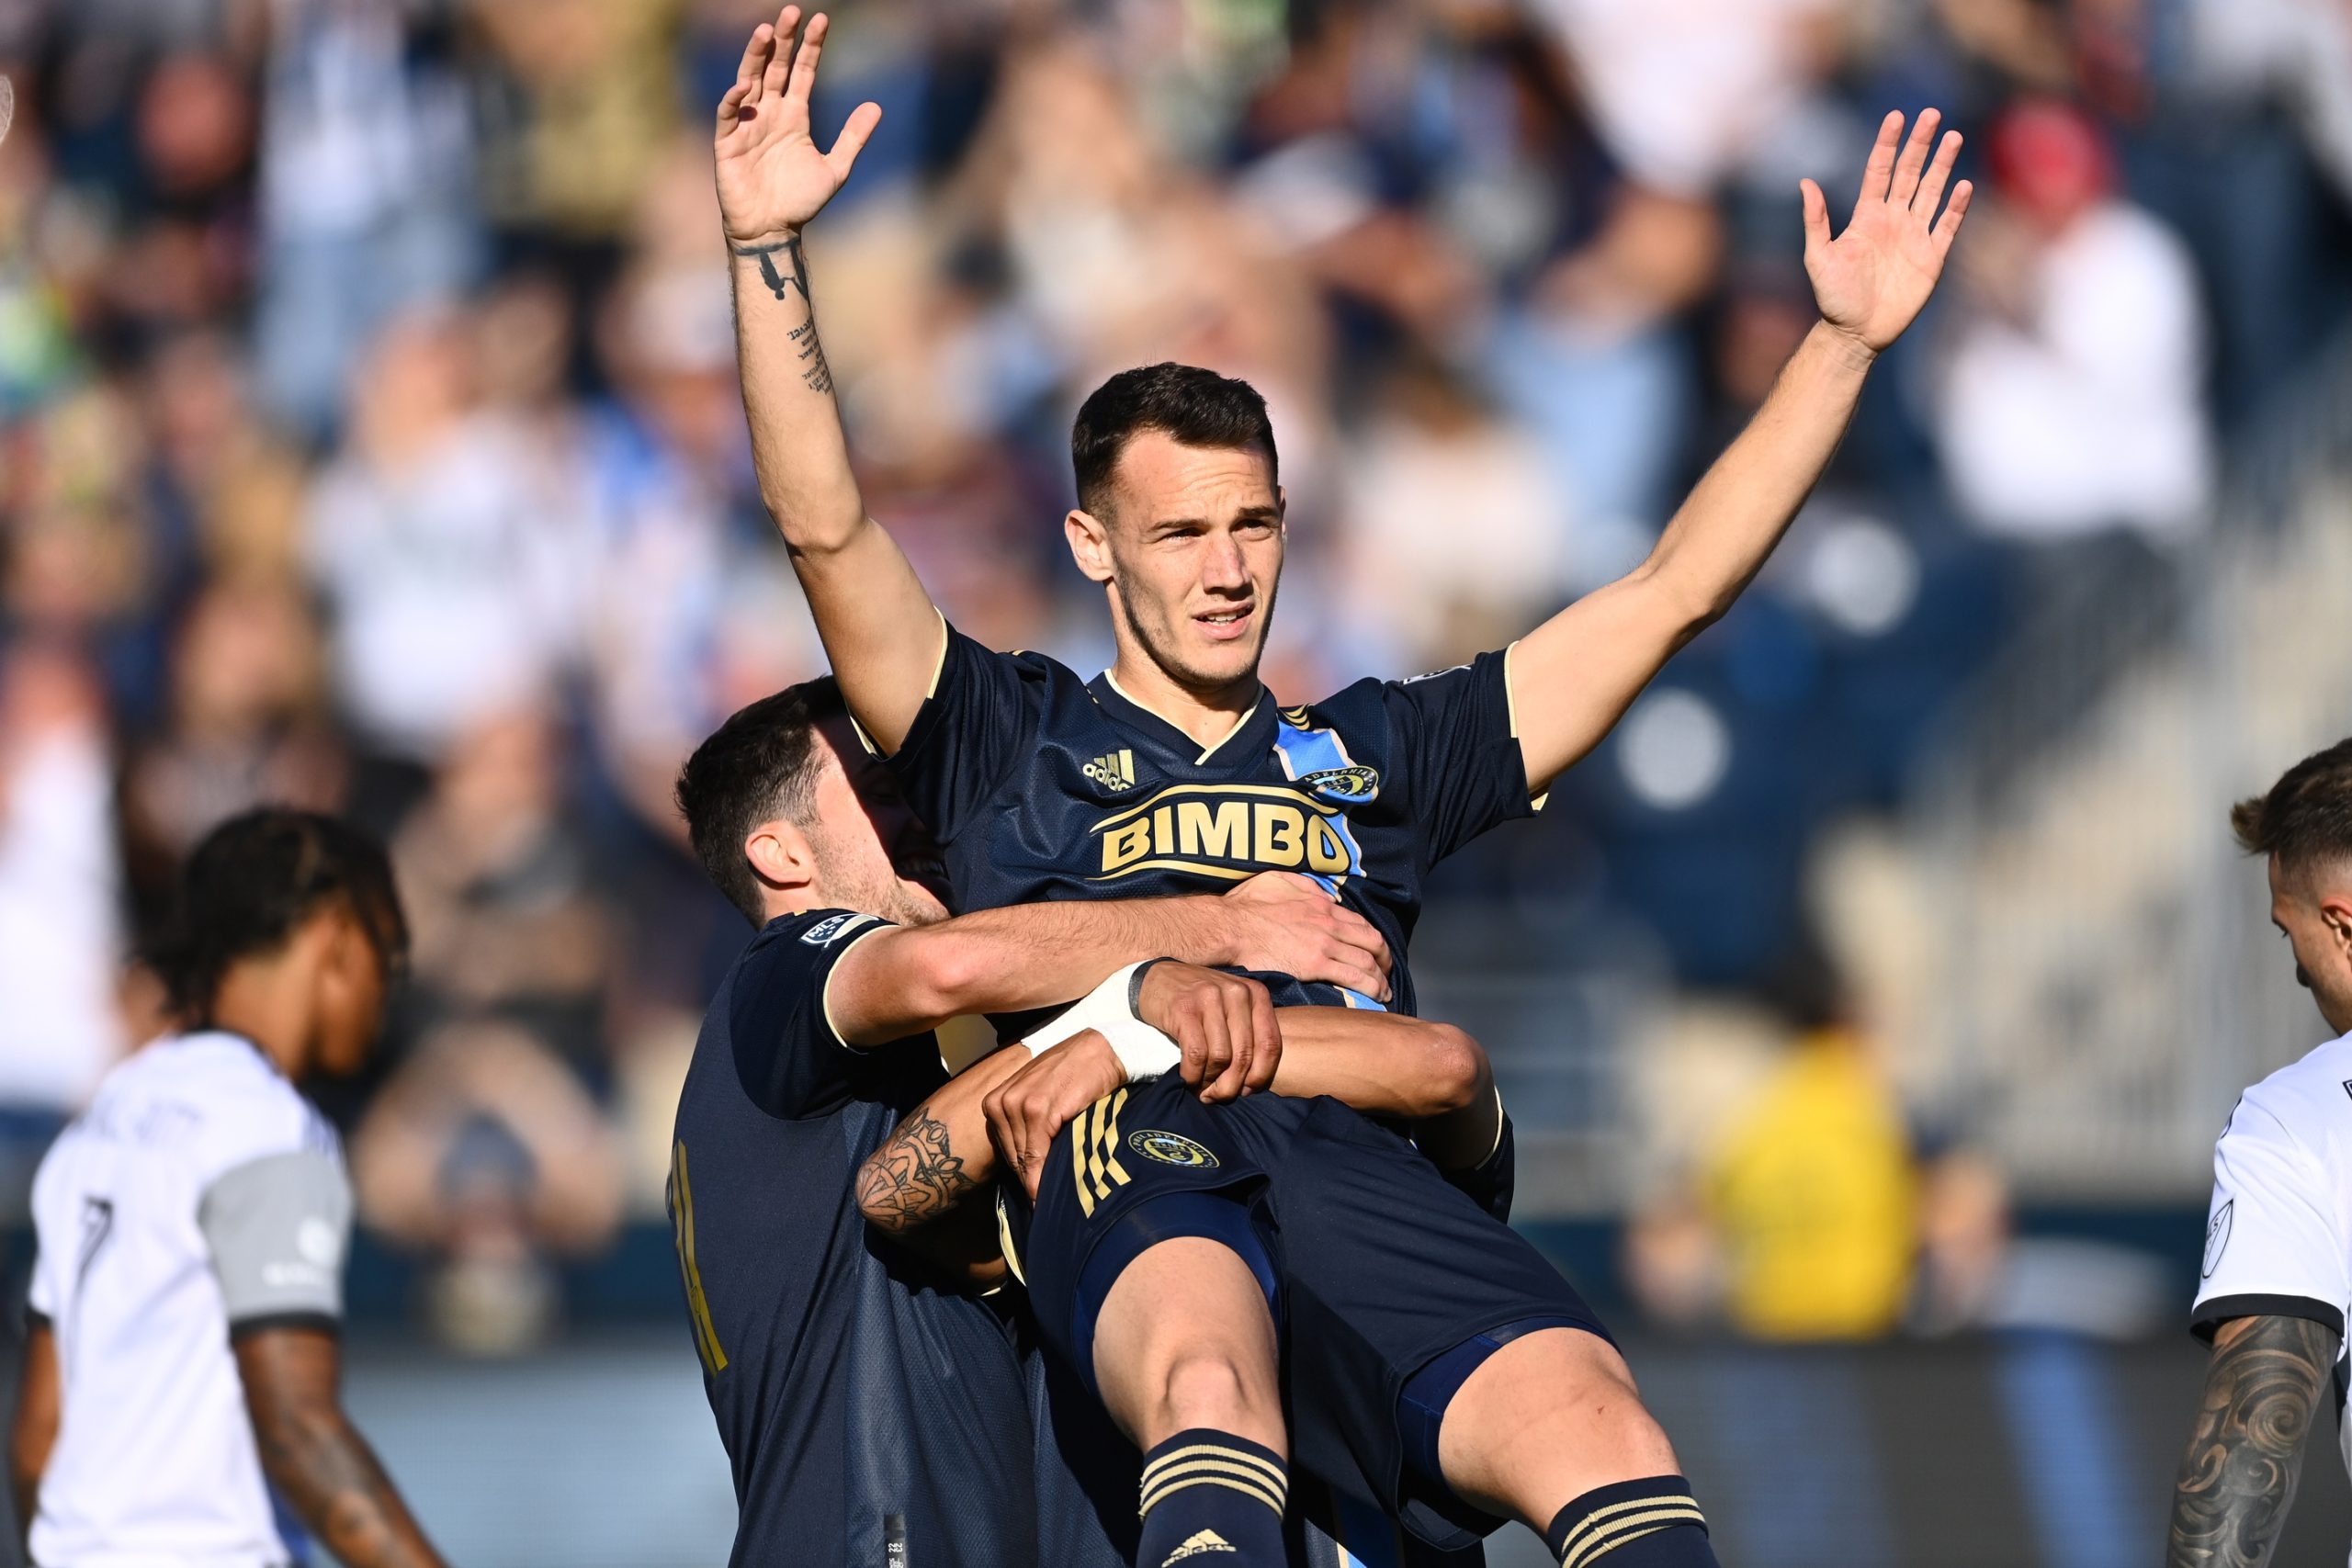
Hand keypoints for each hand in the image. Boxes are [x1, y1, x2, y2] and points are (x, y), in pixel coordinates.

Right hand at [714, 8, 881, 248]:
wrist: (773, 230)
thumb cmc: (799, 201)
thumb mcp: (835, 168)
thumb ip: (853, 137)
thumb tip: (876, 106)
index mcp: (794, 116)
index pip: (802, 72)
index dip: (811, 48)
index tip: (821, 21)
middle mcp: (769, 113)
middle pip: (775, 67)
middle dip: (783, 40)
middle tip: (791, 12)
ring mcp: (748, 124)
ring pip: (749, 80)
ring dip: (755, 56)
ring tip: (766, 32)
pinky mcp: (728, 142)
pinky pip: (729, 114)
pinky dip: (735, 100)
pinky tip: (745, 86)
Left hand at [984, 1034, 1123, 1200]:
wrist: (1098, 1051)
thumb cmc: (1071, 1074)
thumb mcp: (1039, 1098)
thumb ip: (1026, 1129)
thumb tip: (1029, 1174)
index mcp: (995, 1102)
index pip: (1006, 1152)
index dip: (1024, 1173)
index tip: (1038, 1191)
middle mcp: (1001, 1103)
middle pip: (1014, 1158)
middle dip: (1031, 1179)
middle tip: (1046, 1202)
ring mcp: (1019, 1105)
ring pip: (1025, 1159)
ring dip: (1038, 1181)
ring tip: (1053, 1197)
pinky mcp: (1039, 1109)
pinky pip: (1037, 1153)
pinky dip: (1044, 1173)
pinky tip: (1053, 1186)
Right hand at [1136, 964, 1281, 1102]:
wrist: (1157, 977)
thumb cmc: (1199, 998)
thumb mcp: (1232, 1005)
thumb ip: (1248, 1032)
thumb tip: (1255, 1080)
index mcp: (1255, 993)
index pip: (1270, 1044)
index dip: (1260, 1075)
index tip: (1246, 1091)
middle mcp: (1237, 993)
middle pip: (1245, 1055)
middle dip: (1231, 1085)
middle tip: (1218, 1096)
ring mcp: (1210, 999)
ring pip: (1221, 1058)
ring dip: (1210, 1082)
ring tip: (1202, 1090)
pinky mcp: (1185, 1010)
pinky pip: (1196, 1054)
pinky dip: (1193, 1074)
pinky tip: (1188, 1078)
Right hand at [1221, 872, 1392, 1002]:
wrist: (1230, 927)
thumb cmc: (1246, 905)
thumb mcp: (1277, 881)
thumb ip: (1303, 886)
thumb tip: (1322, 895)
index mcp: (1321, 905)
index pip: (1360, 923)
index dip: (1372, 940)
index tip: (1375, 952)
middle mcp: (1329, 924)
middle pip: (1372, 942)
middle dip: (1385, 960)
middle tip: (1386, 973)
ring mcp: (1324, 945)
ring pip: (1368, 961)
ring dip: (1381, 978)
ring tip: (1383, 992)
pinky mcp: (1315, 966)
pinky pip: (1354, 977)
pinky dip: (1371, 987)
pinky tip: (1376, 997)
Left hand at [1802, 109, 1971, 356]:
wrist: (1856, 333)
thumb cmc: (1833, 298)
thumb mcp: (1819, 258)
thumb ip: (1816, 221)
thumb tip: (1805, 182)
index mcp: (1866, 216)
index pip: (1879, 171)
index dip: (1887, 144)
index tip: (1896, 117)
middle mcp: (1893, 219)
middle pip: (1910, 173)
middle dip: (1920, 144)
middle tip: (1932, 114)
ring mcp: (1915, 235)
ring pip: (1932, 192)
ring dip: (1943, 166)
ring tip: (1953, 137)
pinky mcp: (1932, 256)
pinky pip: (1947, 226)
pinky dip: (1956, 207)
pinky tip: (1964, 185)